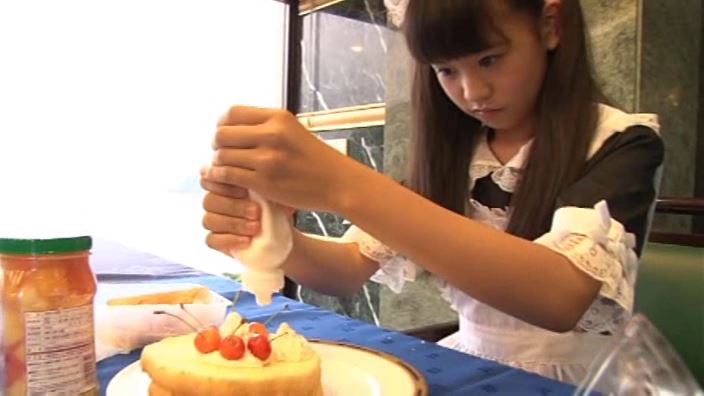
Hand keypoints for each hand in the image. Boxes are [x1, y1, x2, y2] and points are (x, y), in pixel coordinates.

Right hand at [200, 175, 294, 254]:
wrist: (280, 235)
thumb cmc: (275, 210)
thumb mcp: (271, 195)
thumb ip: (259, 185)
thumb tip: (261, 177)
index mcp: (225, 185)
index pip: (210, 181)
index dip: (223, 186)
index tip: (245, 192)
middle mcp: (215, 202)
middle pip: (209, 201)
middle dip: (233, 206)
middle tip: (256, 212)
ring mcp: (214, 221)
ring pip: (209, 220)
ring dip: (234, 224)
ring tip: (256, 227)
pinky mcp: (215, 240)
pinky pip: (211, 240)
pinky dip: (229, 240)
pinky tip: (246, 240)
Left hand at [204, 106, 368, 212]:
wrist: (338, 182)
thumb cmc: (316, 159)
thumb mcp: (293, 131)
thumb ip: (266, 126)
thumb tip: (232, 128)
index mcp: (278, 118)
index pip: (232, 113)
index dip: (222, 124)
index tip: (225, 134)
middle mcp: (271, 134)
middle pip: (222, 134)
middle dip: (218, 145)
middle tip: (223, 153)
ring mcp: (267, 159)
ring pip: (223, 156)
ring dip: (220, 164)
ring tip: (227, 169)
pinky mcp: (264, 181)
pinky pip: (229, 176)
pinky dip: (222, 178)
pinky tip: (228, 181)